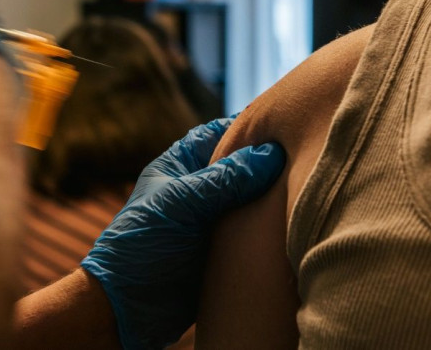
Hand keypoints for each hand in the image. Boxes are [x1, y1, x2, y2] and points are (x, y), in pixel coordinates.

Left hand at [82, 118, 285, 348]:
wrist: (127, 307)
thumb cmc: (139, 246)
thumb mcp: (179, 204)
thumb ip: (223, 179)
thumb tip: (269, 156)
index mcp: (180, 166)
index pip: (217, 134)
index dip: (246, 126)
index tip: (281, 122)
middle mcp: (198, 189)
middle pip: (239, 166)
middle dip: (266, 162)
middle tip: (302, 156)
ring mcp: (212, 219)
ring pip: (251, 198)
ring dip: (272, 196)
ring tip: (304, 186)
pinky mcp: (224, 248)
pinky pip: (253, 231)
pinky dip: (270, 227)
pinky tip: (292, 222)